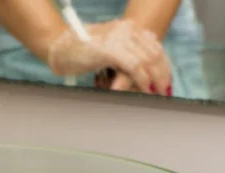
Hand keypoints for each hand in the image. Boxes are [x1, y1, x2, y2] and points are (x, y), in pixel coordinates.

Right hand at [49, 19, 171, 95]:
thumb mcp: (109, 48)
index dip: (163, 65)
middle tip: (164, 91)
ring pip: (147, 60)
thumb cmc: (80, 51)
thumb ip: (127, 50)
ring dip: (154, 79)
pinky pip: (134, 67)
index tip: (165, 81)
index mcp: (127, 27)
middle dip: (162, 74)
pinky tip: (145, 89)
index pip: (154, 46)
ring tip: (156, 93)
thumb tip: (147, 60)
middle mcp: (125, 29)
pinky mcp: (110, 50)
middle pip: (154, 53)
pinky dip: (142, 80)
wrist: (59, 47)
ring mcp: (118, 38)